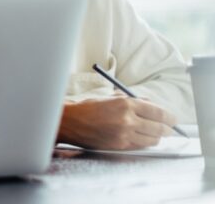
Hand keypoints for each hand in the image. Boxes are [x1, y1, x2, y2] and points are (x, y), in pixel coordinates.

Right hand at [57, 96, 176, 149]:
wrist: (69, 122)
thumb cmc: (88, 108)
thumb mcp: (110, 98)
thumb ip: (132, 101)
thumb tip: (151, 105)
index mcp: (125, 103)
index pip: (157, 112)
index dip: (169, 117)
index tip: (173, 119)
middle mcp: (127, 119)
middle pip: (159, 127)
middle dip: (167, 129)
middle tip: (169, 128)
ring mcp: (123, 134)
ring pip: (152, 139)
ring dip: (157, 137)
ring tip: (156, 134)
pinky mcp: (119, 145)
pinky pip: (140, 146)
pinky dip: (145, 142)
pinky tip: (143, 138)